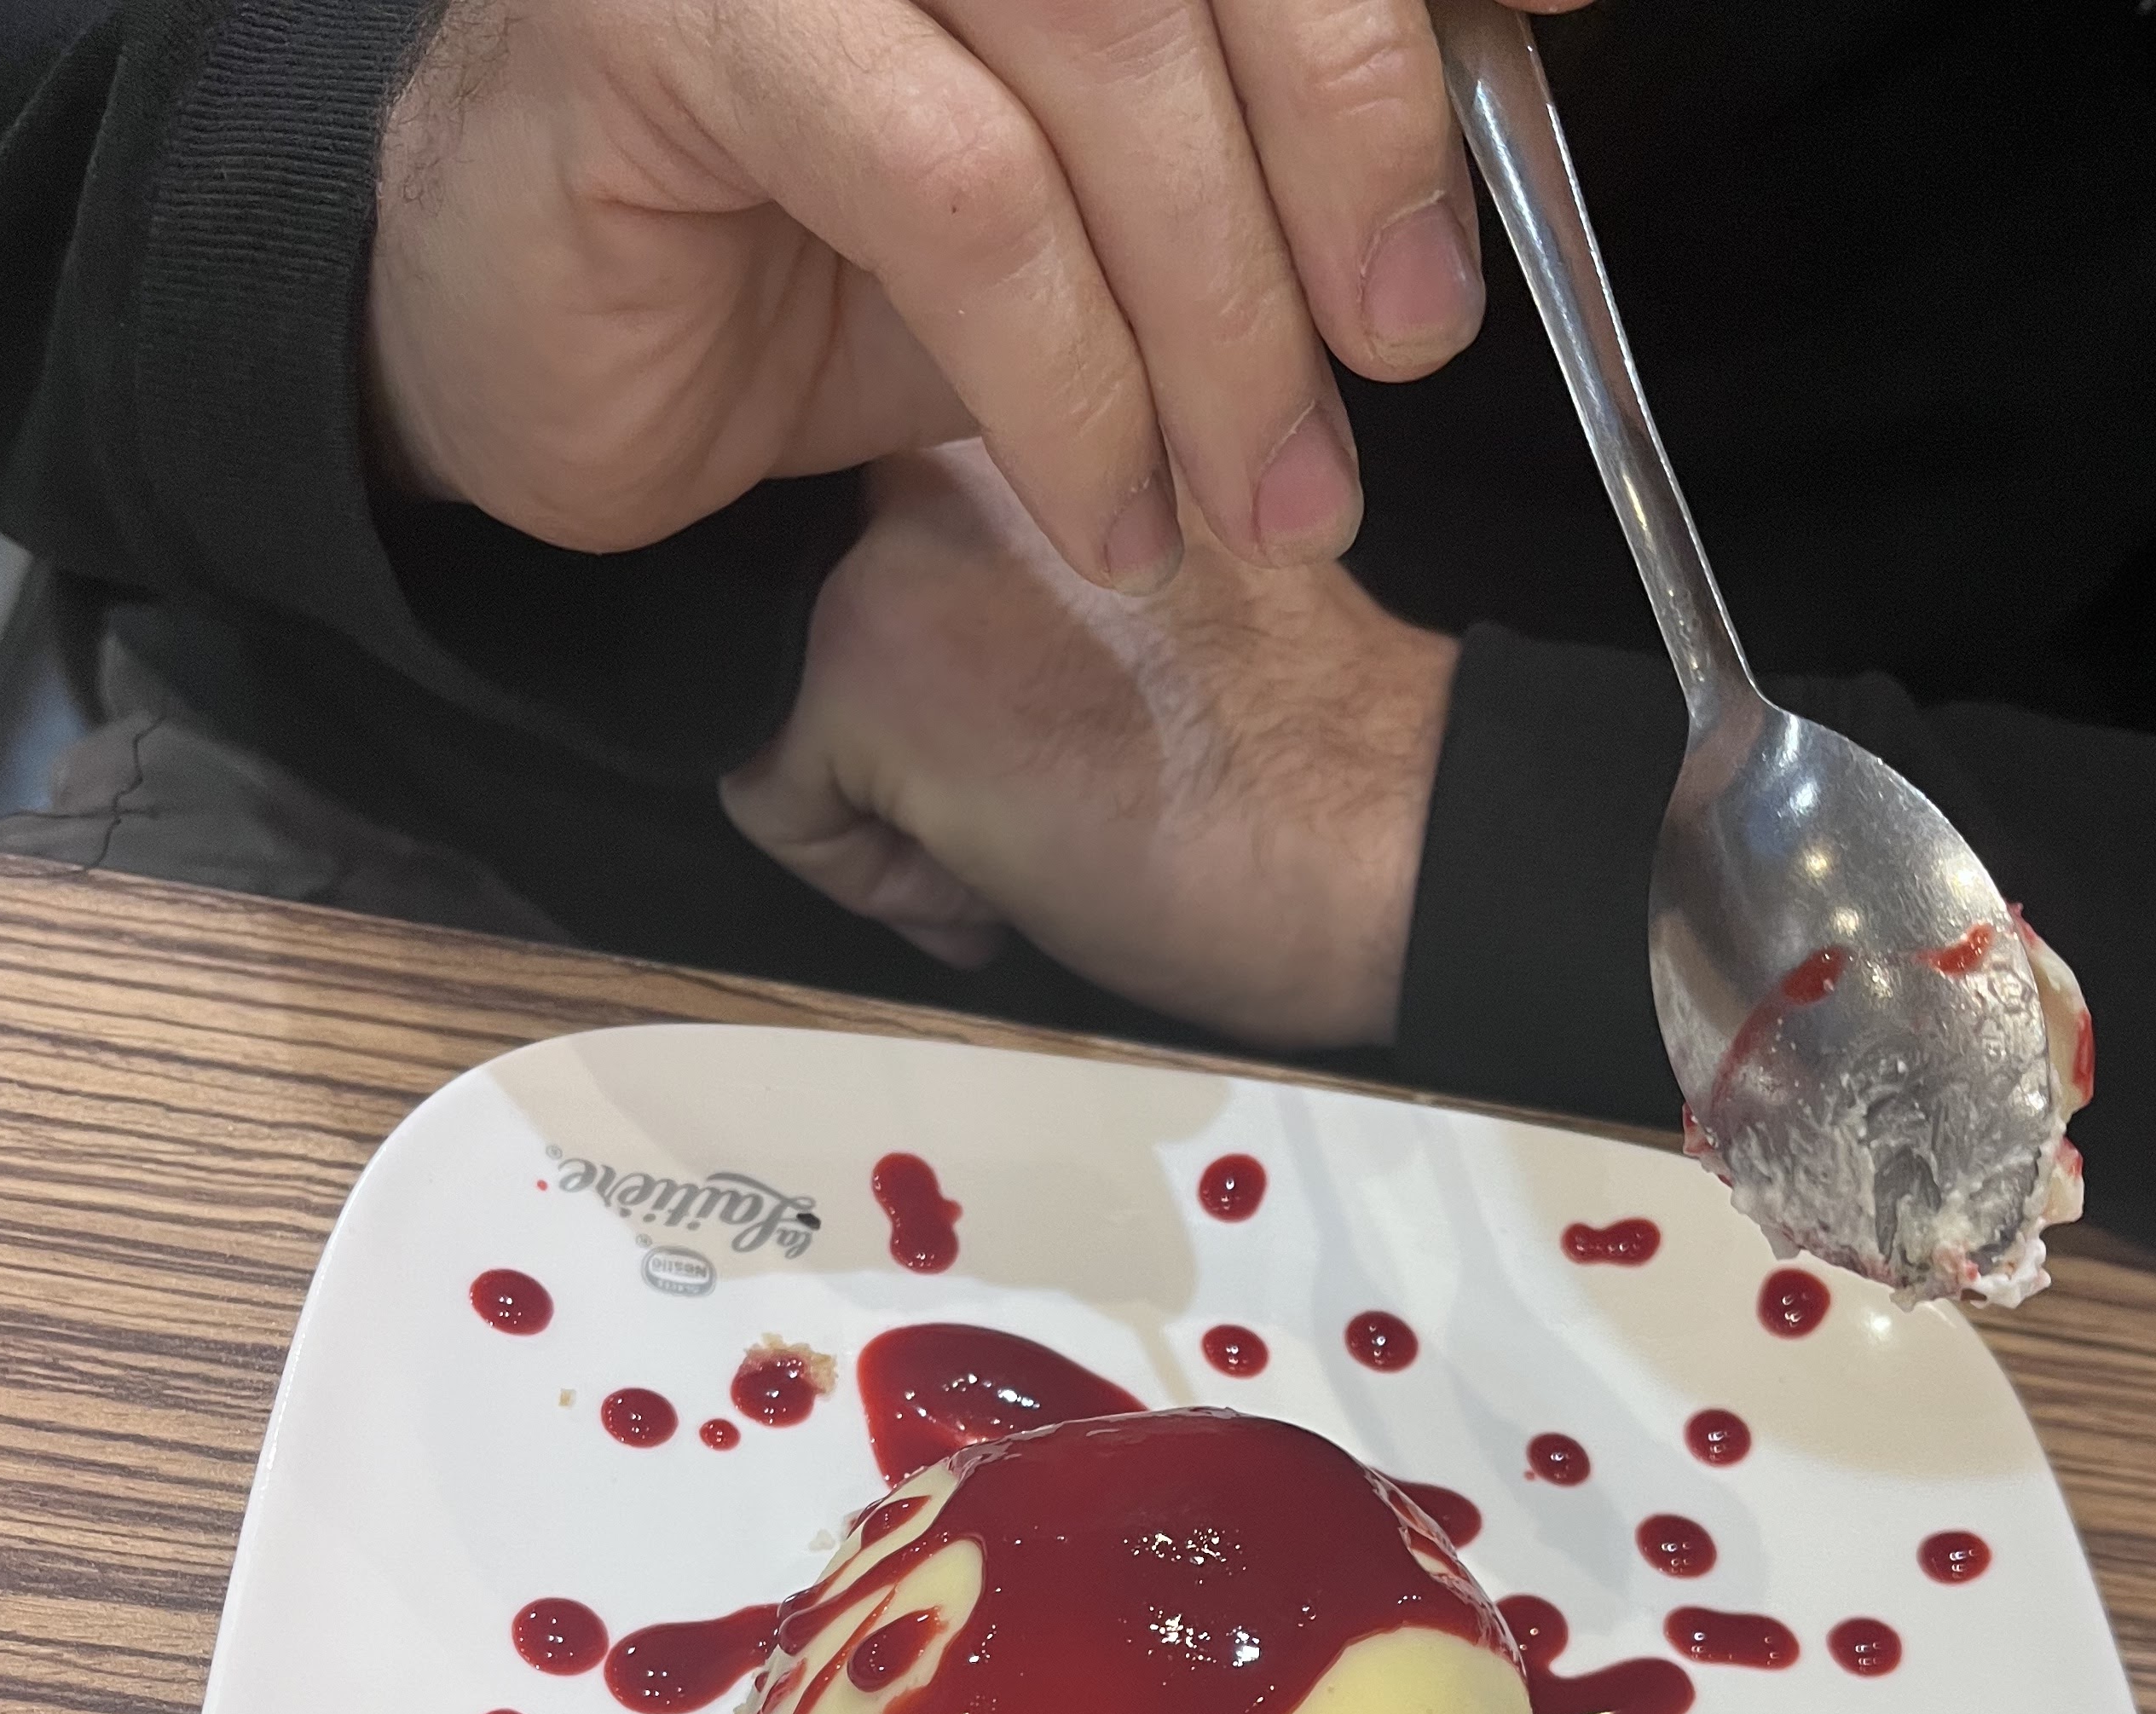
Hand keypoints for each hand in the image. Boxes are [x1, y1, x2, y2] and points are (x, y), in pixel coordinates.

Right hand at [368, 0, 1583, 590]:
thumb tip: (1536, 33)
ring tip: (1268, 494)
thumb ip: (1274, 95)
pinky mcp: (670, 10)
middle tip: (1406, 343)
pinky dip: (1068, 370)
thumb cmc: (846, 244)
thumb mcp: (1106, 170)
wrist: (557, 351)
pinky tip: (1111, 507)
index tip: (1583, 25)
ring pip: (1101, 52)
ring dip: (1219, 306)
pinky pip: (953, 187)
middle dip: (1350, 142)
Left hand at [719, 443, 1456, 1046]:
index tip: (1043, 713)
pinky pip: (777, 804)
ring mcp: (890, 547)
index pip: (881, 526)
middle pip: (819, 607)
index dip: (950, 655)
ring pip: (787, 700)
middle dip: (903, 727)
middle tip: (1041, 786)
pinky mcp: (858, 670)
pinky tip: (1003, 880)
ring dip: (893, 802)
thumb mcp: (1162, 573)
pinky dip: (872, 878)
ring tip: (1033, 836)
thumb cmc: (1313, 743)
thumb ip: (1043, 550)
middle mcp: (942, 438)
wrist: (1378, 832)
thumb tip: (959, 633)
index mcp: (1031, 391)